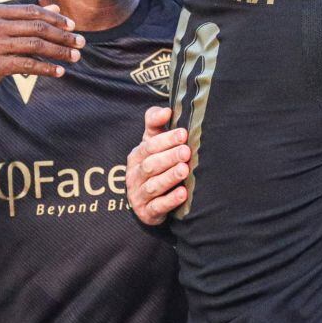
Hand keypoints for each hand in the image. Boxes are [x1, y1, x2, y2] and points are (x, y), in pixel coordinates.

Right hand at [0, 4, 83, 97]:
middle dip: (63, 35)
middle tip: (81, 42)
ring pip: (35, 46)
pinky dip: (47, 68)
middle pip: (37, 28)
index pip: (32, 11)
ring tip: (75, 56)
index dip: (55, 18)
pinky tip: (60, 71)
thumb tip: (57, 7)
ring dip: (59, 52)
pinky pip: (28, 65)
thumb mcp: (2, 28)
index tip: (73, 26)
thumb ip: (28, 18)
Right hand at [126, 107, 190, 225]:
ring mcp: (139, 195)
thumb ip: (155, 123)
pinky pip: (157, 207)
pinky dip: (170, 201)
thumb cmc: (155, 164)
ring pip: (153, 186)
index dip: (165, 139)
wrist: (149, 199)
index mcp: (137, 156)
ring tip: (185, 170)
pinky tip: (183, 194)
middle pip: (150, 165)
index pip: (149, 146)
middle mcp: (134, 175)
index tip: (183, 133)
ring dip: (169, 177)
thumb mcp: (152, 142)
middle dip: (169, 157)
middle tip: (186, 152)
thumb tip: (166, 110)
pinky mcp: (147, 212)